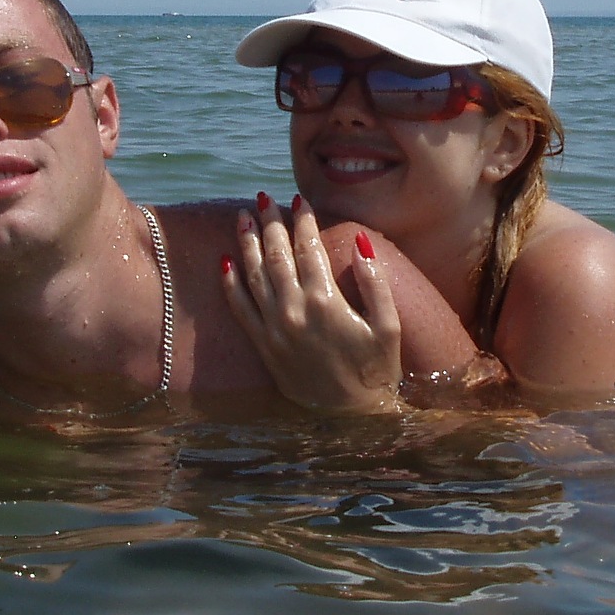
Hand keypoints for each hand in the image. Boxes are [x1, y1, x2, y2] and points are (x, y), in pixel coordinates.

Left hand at [221, 194, 404, 412]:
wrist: (353, 416)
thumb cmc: (377, 369)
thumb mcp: (388, 326)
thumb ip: (375, 282)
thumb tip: (359, 241)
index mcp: (325, 302)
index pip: (307, 249)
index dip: (303, 221)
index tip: (299, 200)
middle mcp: (294, 311)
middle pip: (275, 255)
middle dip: (269, 223)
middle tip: (263, 198)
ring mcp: (274, 329)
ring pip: (253, 276)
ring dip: (246, 243)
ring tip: (242, 216)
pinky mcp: (263, 347)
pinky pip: (240, 309)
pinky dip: (230, 284)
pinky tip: (225, 261)